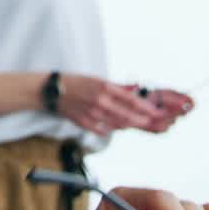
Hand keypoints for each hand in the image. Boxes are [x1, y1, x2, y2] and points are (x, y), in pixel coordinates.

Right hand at [58, 76, 191, 134]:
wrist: (52, 91)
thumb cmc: (76, 83)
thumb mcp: (98, 80)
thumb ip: (118, 87)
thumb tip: (136, 88)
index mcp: (104, 87)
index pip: (130, 99)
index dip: (145, 107)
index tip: (156, 112)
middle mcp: (99, 101)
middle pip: (126, 114)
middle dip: (142, 120)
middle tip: (152, 122)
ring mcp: (92, 114)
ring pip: (116, 124)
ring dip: (128, 124)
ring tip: (136, 123)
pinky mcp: (84, 123)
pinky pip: (103, 130)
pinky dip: (111, 129)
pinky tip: (116, 126)